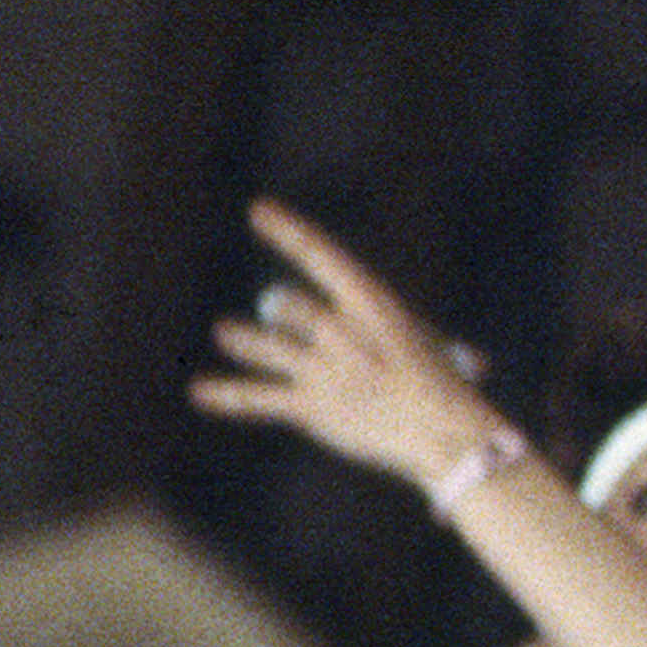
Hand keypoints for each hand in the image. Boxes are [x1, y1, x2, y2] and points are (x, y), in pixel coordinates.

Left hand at [188, 199, 511, 491]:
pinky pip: (258, 398)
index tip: (259, 210)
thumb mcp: (427, 348)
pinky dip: (228, 396)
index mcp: (374, 304)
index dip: (287, 231)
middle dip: (283, 310)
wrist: (447, 437)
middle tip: (276, 308)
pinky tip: (200, 393)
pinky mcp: (310, 408)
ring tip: (227, 333)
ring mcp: (322, 369)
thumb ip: (392, 336)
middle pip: (289, 306)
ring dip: (244, 341)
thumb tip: (401, 345)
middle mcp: (341, 329)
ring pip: (266, 347)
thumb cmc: (446, 391)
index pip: (321, 255)